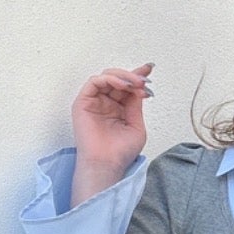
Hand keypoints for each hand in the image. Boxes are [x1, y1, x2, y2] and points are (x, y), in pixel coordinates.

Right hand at [70, 62, 154, 200]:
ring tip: (134, 84)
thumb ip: (136, 105)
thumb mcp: (136, 125)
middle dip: (132, 76)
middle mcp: (105, 103)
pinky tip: (121, 86)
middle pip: (117, 79)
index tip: (149, 69)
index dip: (137, 75)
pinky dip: (109, 79)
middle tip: (143, 81)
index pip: (127, 87)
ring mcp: (94, 102)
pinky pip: (94, 82)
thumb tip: (139, 87)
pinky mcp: (83, 102)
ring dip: (122, 77)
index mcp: (118, 109)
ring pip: (106, 77)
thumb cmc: (120, 152)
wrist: (107, 165)